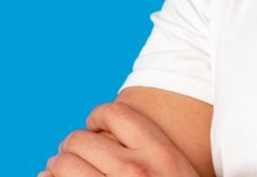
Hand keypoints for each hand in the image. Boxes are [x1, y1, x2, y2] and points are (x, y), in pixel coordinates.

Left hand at [40, 100, 200, 176]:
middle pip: (81, 139)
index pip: (116, 113)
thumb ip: (148, 150)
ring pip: (63, 164)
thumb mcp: (174, 168)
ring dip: (57, 165)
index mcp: (158, 151)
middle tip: (73, 153)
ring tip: (62, 169)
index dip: (98, 116)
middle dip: (72, 144)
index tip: (95, 127)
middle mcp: (133, 169)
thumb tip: (103, 135)